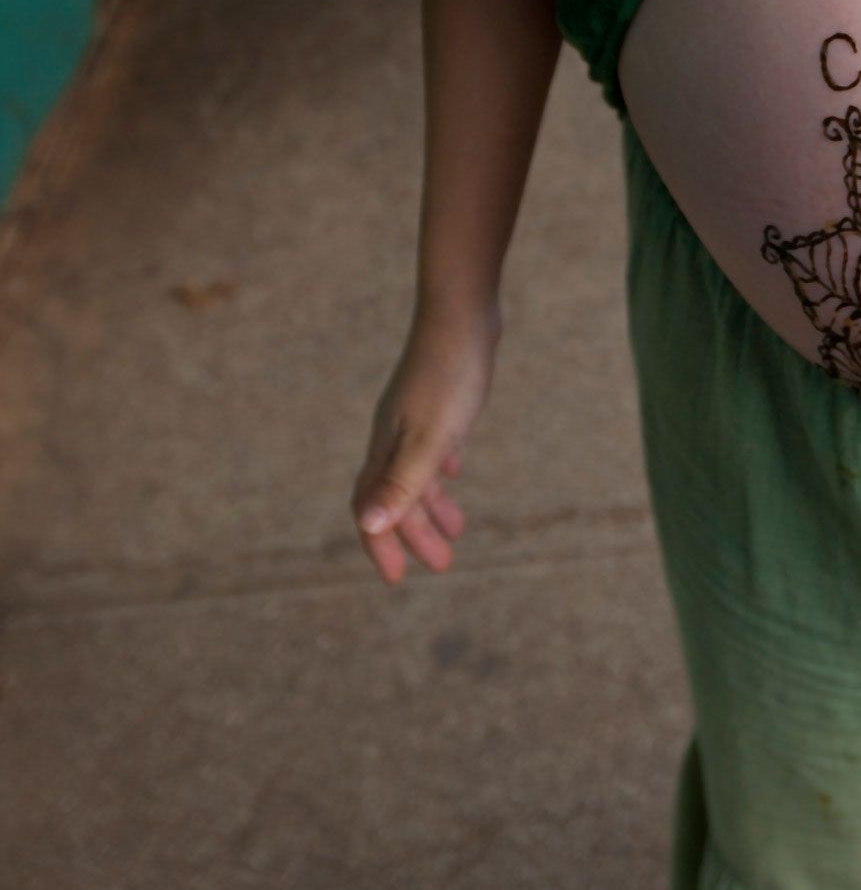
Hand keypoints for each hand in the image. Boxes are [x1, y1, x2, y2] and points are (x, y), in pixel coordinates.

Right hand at [350, 302, 501, 583]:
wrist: (462, 311)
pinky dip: (440, 469)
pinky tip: (454, 473)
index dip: (380, 544)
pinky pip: (432, 445)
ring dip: (432, 506)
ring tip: (456, 532)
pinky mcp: (438, 398)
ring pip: (415, 471)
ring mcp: (414, 415)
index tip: (398, 578)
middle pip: (395, 495)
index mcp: (386, 448)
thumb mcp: (431, 437)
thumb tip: (369, 528)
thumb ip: (402, 483)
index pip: (370, 507)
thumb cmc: (450, 375)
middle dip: (415, 533)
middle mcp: (393, 434)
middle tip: (444, 565)